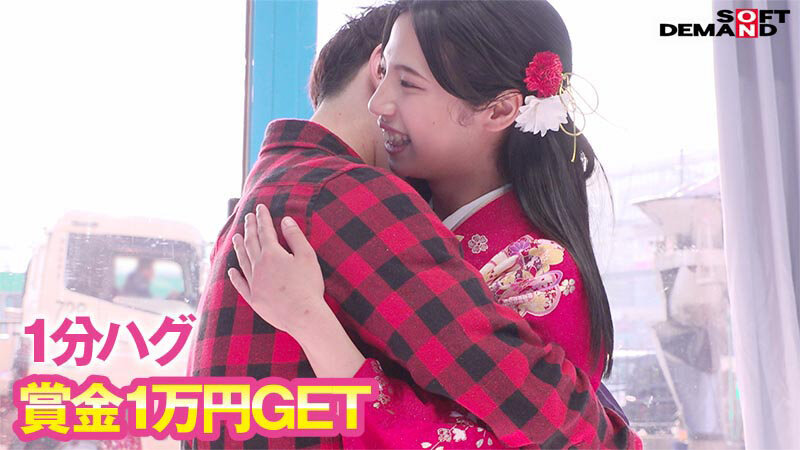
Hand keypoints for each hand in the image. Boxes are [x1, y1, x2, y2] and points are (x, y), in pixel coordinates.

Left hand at [228, 204, 325, 338]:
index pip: (265, 231)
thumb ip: (295, 237)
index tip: (259, 208)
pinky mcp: (254, 298)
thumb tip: (285, 220)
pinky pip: (240, 284)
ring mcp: (254, 283)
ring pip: (242, 260)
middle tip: (247, 217)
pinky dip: (235, 276)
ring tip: (236, 237)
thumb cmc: (308, 285)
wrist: (303, 315)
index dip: (262, 218)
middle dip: (249, 228)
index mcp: (272, 254)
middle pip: (251, 243)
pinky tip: (231, 270)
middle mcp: (259, 266)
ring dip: (239, 247)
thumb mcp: (307, 256)